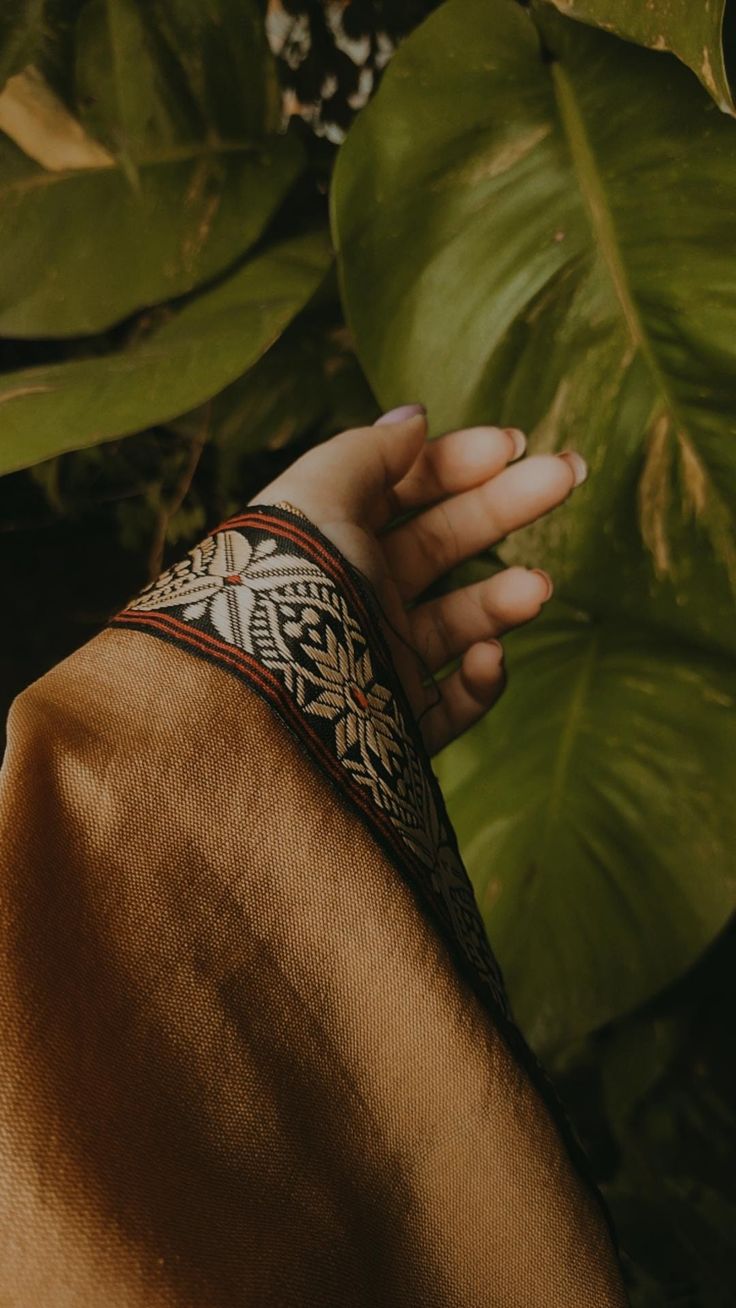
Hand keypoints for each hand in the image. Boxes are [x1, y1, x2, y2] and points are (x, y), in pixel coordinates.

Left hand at [249, 405, 585, 754]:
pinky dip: (482, 682)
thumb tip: (416, 417)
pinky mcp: (396, 727)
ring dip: (505, 600)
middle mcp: (356, 596)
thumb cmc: (288, 587)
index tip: (513, 444)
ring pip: (459, 623)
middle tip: (567, 473)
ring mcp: (378, 661)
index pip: (405, 492)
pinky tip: (491, 656)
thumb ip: (370, 450)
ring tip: (539, 588)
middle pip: (444, 543)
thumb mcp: (319, 494)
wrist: (267, 701)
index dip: (458, 462)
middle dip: (506, 506)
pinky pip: (453, 704)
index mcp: (333, 539)